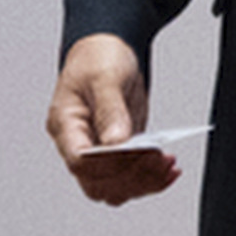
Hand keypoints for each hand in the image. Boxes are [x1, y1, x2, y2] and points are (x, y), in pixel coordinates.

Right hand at [48, 37, 178, 204]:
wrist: (107, 49)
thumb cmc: (98, 58)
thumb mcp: (105, 77)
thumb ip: (111, 110)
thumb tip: (117, 142)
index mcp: (66, 125)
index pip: (79, 162)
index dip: (108, 166)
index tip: (137, 154)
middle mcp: (79, 143)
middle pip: (98, 183)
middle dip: (131, 179)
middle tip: (160, 163)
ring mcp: (99, 149)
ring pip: (114, 187)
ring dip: (143, 183)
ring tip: (169, 166)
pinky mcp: (119, 151)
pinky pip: (130, 176)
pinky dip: (150, 178)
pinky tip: (168, 167)